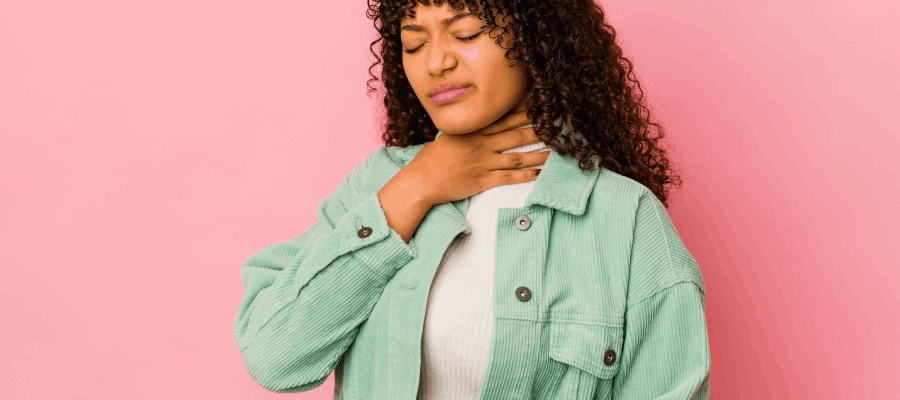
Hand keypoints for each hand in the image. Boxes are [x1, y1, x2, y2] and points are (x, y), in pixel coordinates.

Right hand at [403, 108, 549, 205]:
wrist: (422, 180)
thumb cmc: (432, 158)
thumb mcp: (450, 136)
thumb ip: (468, 130)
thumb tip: (481, 123)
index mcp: (474, 131)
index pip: (504, 118)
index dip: (524, 112)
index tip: (540, 106)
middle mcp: (482, 144)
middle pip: (516, 134)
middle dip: (538, 130)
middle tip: (556, 126)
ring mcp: (483, 163)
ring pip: (517, 157)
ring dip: (538, 154)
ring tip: (556, 152)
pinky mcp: (483, 181)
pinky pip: (509, 178)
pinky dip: (525, 176)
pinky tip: (539, 173)